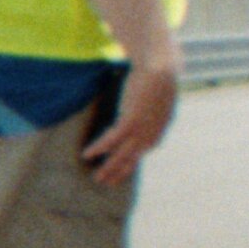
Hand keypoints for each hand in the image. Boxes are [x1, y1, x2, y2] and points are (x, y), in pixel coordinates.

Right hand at [82, 61, 178, 186]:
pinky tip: (86, 155)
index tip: (125, 166)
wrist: (161, 65)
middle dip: (121, 170)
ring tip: (97, 178)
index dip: (135, 157)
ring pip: (123, 154)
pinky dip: (99, 148)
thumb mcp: (160, 90)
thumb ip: (153, 100)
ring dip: (109, 167)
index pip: (147, 146)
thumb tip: (141, 97)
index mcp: (162, 124)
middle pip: (135, 156)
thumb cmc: (160, 71)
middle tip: (108, 182)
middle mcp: (154, 131)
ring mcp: (143, 128)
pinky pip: (111, 140)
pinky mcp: (131, 121)